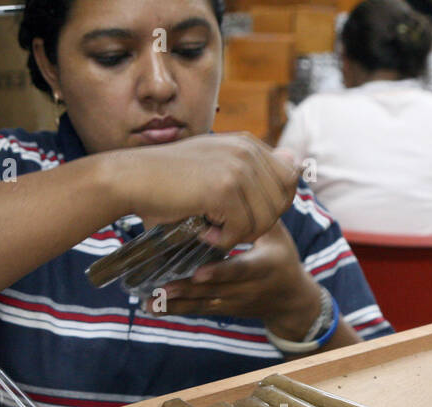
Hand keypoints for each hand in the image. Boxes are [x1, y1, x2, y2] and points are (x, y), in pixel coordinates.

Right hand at [98, 134, 300, 248]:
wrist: (131, 178)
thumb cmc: (170, 179)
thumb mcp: (216, 165)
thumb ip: (255, 167)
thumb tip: (300, 162)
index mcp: (247, 142)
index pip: (289, 179)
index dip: (273, 205)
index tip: (243, 212)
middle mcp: (246, 150)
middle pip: (282, 202)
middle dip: (259, 222)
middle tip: (227, 225)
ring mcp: (237, 167)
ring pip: (265, 220)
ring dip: (239, 234)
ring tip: (212, 227)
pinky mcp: (224, 189)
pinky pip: (242, 230)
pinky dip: (223, 239)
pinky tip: (203, 230)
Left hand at [155, 222, 322, 338]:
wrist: (290, 300)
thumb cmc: (281, 257)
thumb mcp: (277, 235)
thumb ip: (261, 214)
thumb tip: (250, 179)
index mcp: (264, 267)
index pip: (242, 270)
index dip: (221, 271)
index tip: (199, 272)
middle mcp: (249, 289)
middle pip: (216, 291)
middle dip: (190, 290)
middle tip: (164, 287)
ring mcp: (235, 302)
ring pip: (204, 304)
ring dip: (177, 302)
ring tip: (151, 300)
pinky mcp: (224, 309)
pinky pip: (198, 310)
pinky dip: (175, 309)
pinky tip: (151, 308)